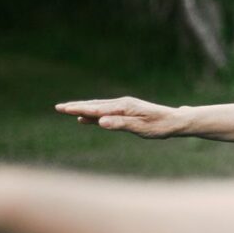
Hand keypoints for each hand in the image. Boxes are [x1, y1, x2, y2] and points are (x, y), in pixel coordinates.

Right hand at [55, 97, 181, 138]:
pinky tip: (85, 118)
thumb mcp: (140, 128)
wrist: (175, 121)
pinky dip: (93, 114)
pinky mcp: (126, 111)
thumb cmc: (160, 126)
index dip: (79, 109)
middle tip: (58, 107)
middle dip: (76, 106)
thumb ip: (120, 124)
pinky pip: (105, 111)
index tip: (63, 109)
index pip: (96, 109)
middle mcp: (122, 104)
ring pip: (99, 107)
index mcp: (123, 107)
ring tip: (67, 110)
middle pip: (94, 105)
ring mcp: (124, 106)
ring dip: (82, 108)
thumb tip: (100, 121)